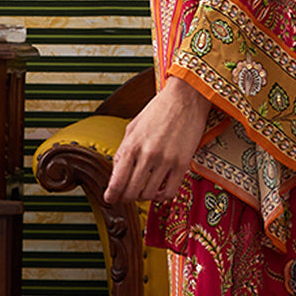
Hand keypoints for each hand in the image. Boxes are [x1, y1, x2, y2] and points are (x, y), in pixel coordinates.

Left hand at [104, 76, 211, 205]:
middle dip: (126, 198)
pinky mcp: (183, 163)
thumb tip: (116, 174)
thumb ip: (123, 151)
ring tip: (143, 191)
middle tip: (126, 195)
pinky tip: (159, 191)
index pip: (117, 181)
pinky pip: (170, 191)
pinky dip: (162, 197)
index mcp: (132, 145)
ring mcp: (166, 160)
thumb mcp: (133, 127)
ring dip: (144, 197)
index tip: (110, 199)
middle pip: (132, 192)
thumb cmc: (158, 109)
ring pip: (150, 194)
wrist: (185, 97)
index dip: (111, 195)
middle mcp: (148, 154)